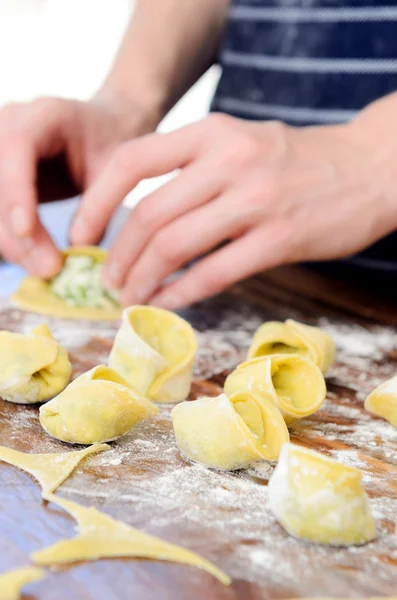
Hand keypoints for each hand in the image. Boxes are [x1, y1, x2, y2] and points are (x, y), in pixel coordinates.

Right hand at [0, 93, 157, 276]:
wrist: (103, 128)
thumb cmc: (112, 145)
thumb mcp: (118, 167)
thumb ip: (100, 201)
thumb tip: (78, 249)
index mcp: (44, 114)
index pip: (16, 146)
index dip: (17, 189)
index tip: (26, 229)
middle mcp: (10, 124)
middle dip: (17, 230)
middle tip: (48, 268)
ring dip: (13, 241)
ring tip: (45, 271)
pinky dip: (12, 238)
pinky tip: (34, 260)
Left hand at [71, 112, 390, 309]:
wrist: (369, 168)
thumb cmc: (295, 162)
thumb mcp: (239, 143)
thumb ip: (191, 170)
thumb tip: (139, 218)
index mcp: (211, 132)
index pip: (130, 160)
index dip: (95, 202)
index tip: (82, 235)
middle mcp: (229, 160)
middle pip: (148, 215)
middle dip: (119, 256)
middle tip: (110, 281)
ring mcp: (256, 199)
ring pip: (174, 246)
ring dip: (143, 279)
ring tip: (132, 296)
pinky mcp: (280, 238)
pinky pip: (213, 273)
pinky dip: (181, 293)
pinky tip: (168, 302)